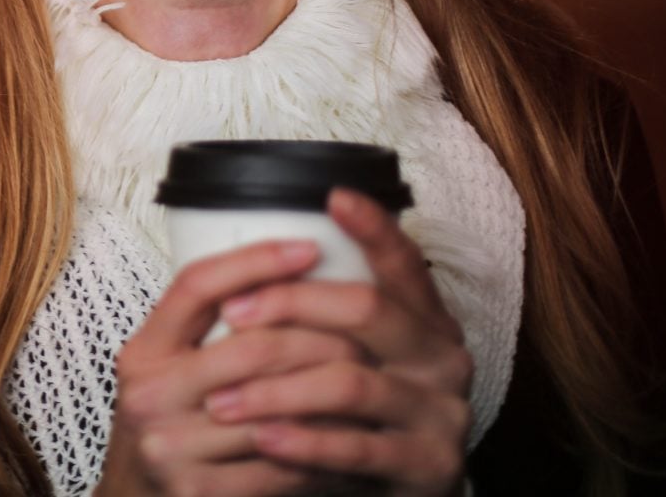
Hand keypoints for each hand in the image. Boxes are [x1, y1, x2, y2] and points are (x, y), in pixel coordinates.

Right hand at [98, 238, 367, 495]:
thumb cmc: (168, 423)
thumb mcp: (168, 367)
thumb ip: (208, 329)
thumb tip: (281, 274)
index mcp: (143, 352)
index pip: (197, 286)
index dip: (255, 261)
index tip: (308, 247)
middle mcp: (150, 395)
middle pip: (251, 345)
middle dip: (319, 333)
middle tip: (365, 328)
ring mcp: (172, 447)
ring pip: (277, 406)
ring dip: (333, 392)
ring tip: (371, 375)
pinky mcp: (202, 493)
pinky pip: (283, 463)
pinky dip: (324, 447)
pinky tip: (351, 434)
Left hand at [204, 189, 472, 495]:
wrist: (394, 494)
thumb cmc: (359, 414)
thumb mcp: (352, 354)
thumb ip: (326, 314)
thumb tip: (258, 256)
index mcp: (425, 320)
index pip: (404, 263)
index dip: (375, 229)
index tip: (334, 197)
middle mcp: (443, 357)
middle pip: (367, 309)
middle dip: (292, 303)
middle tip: (232, 314)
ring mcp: (442, 413)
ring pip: (351, 382)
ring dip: (277, 388)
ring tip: (222, 400)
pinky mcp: (430, 467)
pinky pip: (358, 448)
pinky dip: (304, 443)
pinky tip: (263, 438)